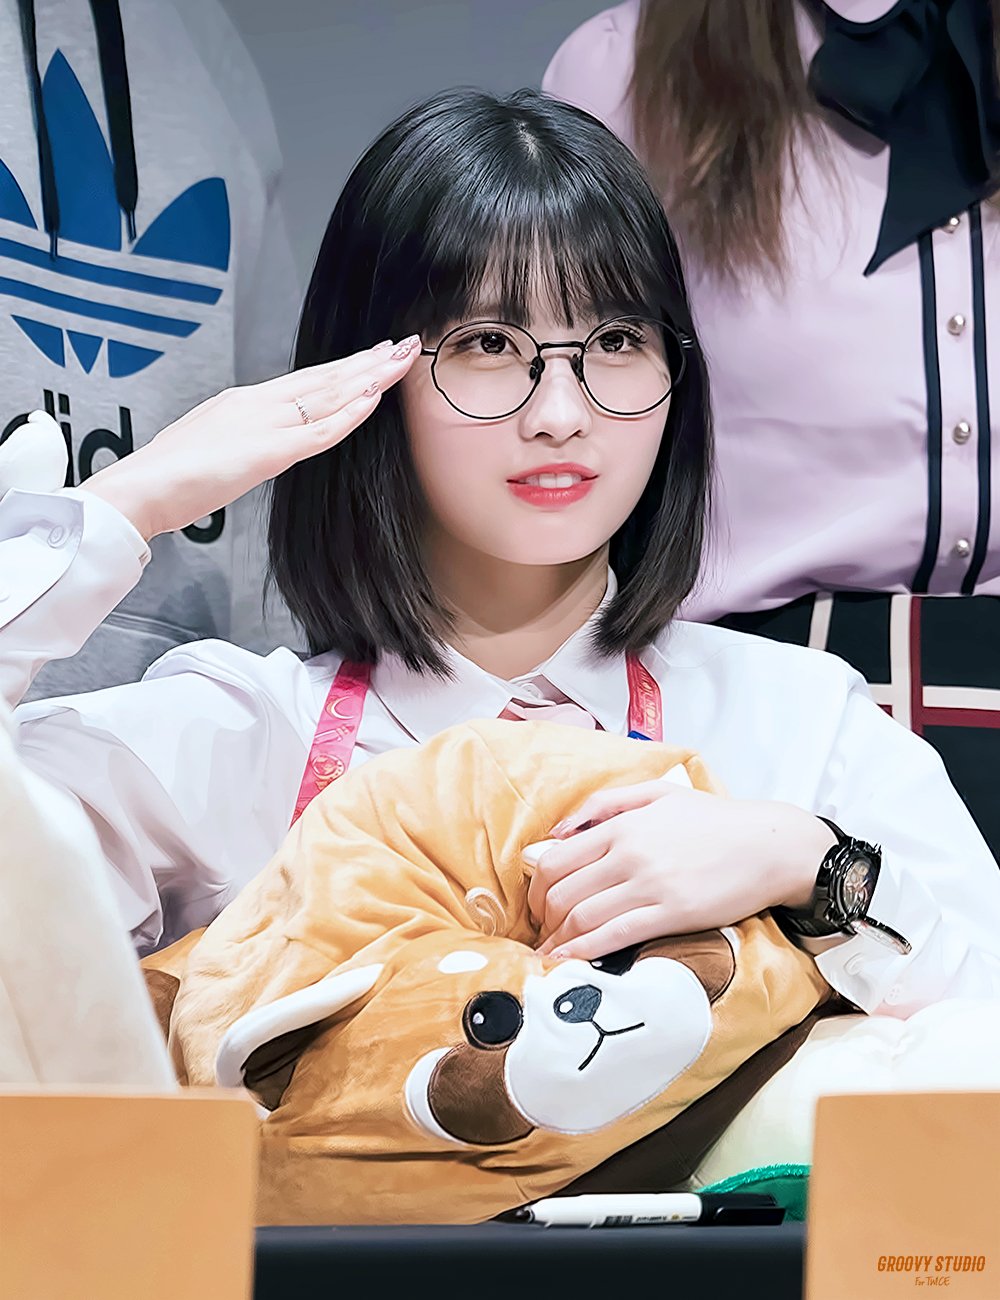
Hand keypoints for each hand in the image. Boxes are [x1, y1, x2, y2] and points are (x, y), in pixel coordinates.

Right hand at [81, 335, 421, 539]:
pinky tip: (375, 397)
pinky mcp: (271, 451)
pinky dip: (351, 413)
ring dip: (371, 376)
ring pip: (331, 394)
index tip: (373, 356)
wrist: (142, 486)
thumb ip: (239, 440)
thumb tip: (254, 445)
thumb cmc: (168, 476)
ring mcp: (267, 423)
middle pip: (326, 377)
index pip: (308, 380)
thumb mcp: (212, 446)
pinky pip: (322, 430)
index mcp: (246, 401)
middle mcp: (260, 403)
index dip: (344, 367)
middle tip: (404, 345)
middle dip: (368, 361)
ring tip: (402, 359)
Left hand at [527, 779, 834, 960]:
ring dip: (558, 939)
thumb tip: (558, 830)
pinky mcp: (672, 913)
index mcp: (621, 825)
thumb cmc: (713, 820)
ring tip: (549, 952)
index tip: (537, 905)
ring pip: (583, 916)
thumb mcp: (657, 793)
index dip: (537, 889)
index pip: (556, 860)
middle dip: (542, 918)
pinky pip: (615, 936)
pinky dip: (584, 950)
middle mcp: (628, 854)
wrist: (768, 844)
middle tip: (542, 932)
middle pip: (562, 892)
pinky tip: (570, 960)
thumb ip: (605, 804)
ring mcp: (650, 885)